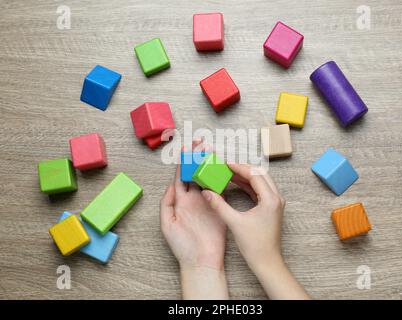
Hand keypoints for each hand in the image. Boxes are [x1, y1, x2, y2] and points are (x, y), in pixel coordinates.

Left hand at [160, 141, 227, 298]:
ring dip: (209, 164)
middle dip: (197, 158)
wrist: (201, 261)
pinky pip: (220, 189)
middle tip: (201, 142)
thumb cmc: (182, 247)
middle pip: (195, 173)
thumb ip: (167, 204)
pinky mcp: (219, 207)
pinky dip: (221, 178)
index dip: (183, 162)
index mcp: (180, 202)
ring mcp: (207, 202)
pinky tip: (221, 167)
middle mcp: (193, 199)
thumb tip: (171, 185)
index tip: (186, 147)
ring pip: (207, 178)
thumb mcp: (168, 225)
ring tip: (211, 151)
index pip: (181, 177)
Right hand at [201, 163, 308, 299]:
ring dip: (246, 176)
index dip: (239, 167)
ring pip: (261, 181)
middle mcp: (276, 198)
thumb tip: (207, 192)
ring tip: (229, 173)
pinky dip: (248, 185)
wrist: (267, 262)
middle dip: (243, 169)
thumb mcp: (234, 223)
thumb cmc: (255, 245)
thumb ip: (219, 205)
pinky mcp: (271, 208)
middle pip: (260, 174)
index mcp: (270, 199)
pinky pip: (260, 190)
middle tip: (227, 166)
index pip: (255, 175)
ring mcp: (275, 203)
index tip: (226, 163)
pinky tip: (236, 184)